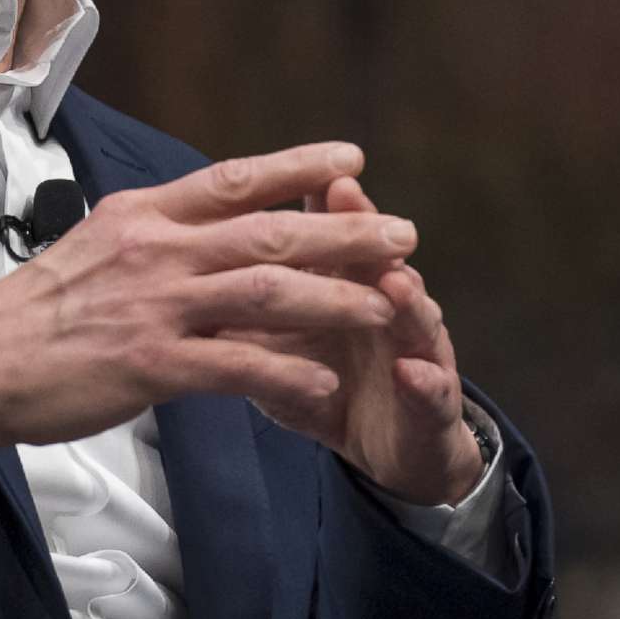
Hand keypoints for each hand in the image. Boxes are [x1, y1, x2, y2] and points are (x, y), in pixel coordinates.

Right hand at [0, 143, 415, 473]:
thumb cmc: (36, 313)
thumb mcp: (97, 248)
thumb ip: (158, 237)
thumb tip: (211, 229)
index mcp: (143, 215)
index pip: (234, 180)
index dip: (298, 168)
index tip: (352, 161)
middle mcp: (156, 250)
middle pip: (268, 232)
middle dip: (344, 233)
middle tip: (404, 234)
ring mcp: (155, 306)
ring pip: (266, 292)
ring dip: (335, 299)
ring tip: (388, 305)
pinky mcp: (150, 364)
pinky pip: (236, 366)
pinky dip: (287, 374)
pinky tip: (326, 385)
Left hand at [240, 175, 483, 506]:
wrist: (393, 447)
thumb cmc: (330, 385)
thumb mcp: (280, 354)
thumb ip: (244, 319)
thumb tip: (185, 288)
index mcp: (347, 288)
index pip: (331, 236)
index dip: (317, 202)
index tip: (299, 171)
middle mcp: (388, 308)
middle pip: (375, 260)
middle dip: (360, 227)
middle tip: (346, 194)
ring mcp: (417, 352)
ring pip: (415, 316)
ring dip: (407, 297)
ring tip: (395, 282)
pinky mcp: (434, 405)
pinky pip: (432, 392)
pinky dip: (424, 382)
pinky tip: (413, 373)